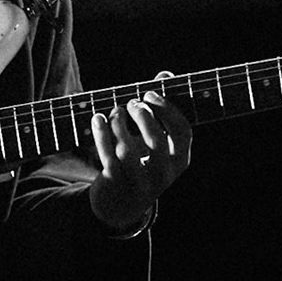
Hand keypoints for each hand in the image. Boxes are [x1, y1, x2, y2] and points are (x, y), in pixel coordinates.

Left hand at [87, 73, 191, 232]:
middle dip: (141, 115)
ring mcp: (140, 183)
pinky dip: (101, 134)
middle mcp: (164, 174)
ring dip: (118, 124)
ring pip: (128, 150)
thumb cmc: (142, 162)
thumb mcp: (156, 141)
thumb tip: (166, 75)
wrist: (121, 205)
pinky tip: (98, 118)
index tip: (150, 94)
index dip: (167, 109)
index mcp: (180, 160)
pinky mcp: (117, 185)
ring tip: (115, 112)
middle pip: (155, 140)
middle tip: (132, 103)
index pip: (183, 131)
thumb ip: (161, 108)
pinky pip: (108, 157)